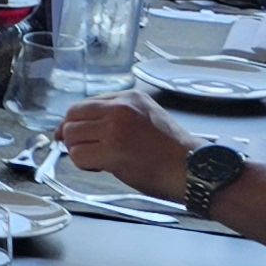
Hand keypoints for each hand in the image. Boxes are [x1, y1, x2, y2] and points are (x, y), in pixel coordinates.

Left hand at [58, 94, 192, 200]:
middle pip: (72, 117)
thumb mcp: (146, 118)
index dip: (73, 122)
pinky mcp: (113, 150)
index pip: (84, 104)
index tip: (72, 135)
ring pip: (71, 136)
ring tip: (98, 160)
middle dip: (72, 137)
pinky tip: (100, 167)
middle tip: (84, 151)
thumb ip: (115, 116)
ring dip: (78, 151)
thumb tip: (80, 127)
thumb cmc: (171, 150)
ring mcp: (116, 128)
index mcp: (129, 97)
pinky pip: (78, 155)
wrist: (193, 168)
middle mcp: (120, 108)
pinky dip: (83, 164)